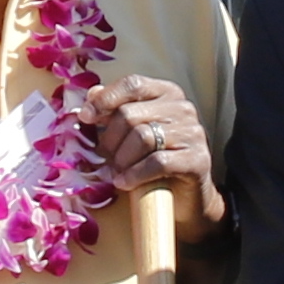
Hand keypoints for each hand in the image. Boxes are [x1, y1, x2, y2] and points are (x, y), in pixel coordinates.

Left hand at [76, 73, 220, 224]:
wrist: (182, 199)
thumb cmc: (151, 162)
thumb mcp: (129, 133)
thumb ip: (113, 111)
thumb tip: (92, 93)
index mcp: (166, 94)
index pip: (132, 85)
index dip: (105, 99)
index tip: (85, 117)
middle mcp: (183, 109)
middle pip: (130, 115)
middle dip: (110, 140)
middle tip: (105, 159)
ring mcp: (193, 133)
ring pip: (142, 138)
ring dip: (121, 160)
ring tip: (116, 173)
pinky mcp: (197, 160)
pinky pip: (158, 162)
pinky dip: (135, 174)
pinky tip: (125, 183)